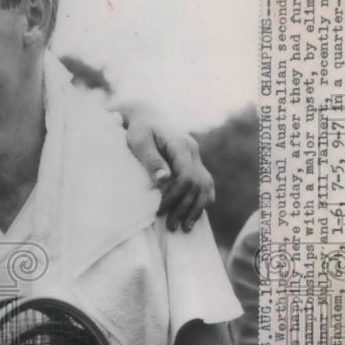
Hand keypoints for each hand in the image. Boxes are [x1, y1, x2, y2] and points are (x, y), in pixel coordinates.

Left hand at [121, 106, 214, 231]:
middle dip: (185, 207)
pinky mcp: (194, 161)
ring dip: (197, 207)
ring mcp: (196, 156)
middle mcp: (192, 150)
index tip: (160, 210)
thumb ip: (151, 159)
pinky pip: (205, 183)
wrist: (146, 117)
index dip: (175, 196)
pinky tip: (195, 214)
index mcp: (179, 144)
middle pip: (197, 184)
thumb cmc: (138, 130)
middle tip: (171, 226)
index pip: (186, 176)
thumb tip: (163, 180)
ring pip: (205, 185)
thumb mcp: (139, 142)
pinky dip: (202, 199)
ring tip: (185, 227)